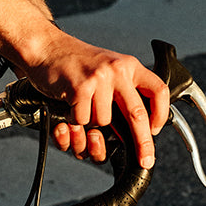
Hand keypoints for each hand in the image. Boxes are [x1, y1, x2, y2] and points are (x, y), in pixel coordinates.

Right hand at [24, 35, 168, 167]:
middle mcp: (117, 71)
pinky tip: (69, 107)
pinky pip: (82, 119)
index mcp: (128, 66)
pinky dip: (74, 120)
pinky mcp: (79, 88)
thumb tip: (131, 123)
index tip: (155, 130)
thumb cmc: (72, 61)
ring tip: (82, 111)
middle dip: (142, 143)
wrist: (45, 47)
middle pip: (137, 114)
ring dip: (91, 124)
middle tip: (144, 158)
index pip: (158, 91)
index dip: (161, 114)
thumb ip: (121, 88)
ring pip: (104, 121)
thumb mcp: (106, 67)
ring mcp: (99, 79)